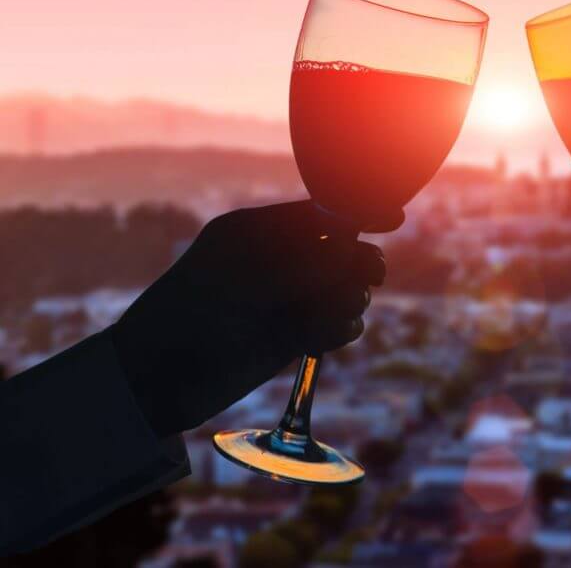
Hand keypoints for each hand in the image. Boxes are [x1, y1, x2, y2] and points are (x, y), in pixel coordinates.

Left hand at [111, 200, 390, 437]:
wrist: (156, 379)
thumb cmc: (191, 315)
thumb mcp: (249, 277)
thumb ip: (305, 260)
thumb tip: (355, 243)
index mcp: (257, 232)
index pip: (322, 213)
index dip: (359, 214)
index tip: (392, 219)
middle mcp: (277, 261)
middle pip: (343, 251)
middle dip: (359, 262)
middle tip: (370, 277)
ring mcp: (286, 299)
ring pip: (345, 289)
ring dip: (347, 300)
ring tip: (322, 319)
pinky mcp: (293, 336)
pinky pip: (337, 324)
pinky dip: (338, 330)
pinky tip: (318, 341)